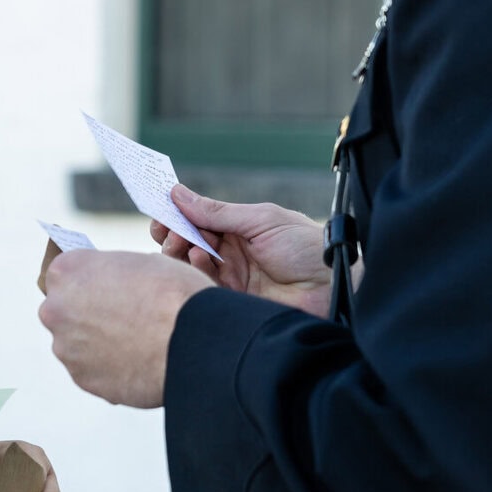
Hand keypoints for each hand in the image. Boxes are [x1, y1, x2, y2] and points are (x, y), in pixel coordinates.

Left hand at [38, 250, 211, 407]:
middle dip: (88, 313)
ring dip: (98, 343)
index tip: (109, 288)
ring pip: (78, 343)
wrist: (194, 341)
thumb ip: (114, 273)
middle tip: (125, 316)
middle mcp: (56, 309)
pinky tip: (138, 362)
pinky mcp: (83, 379)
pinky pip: (92, 370)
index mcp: (67, 271)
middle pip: (65, 309)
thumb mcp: (143, 262)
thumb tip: (116, 285)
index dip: (92, 280)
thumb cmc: (173, 294)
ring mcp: (67, 348)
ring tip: (137, 343)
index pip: (66, 273)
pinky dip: (110, 367)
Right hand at [156, 185, 338, 317]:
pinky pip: (203, 282)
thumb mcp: (260, 220)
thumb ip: (218, 212)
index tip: (159, 206)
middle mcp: (233, 250)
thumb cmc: (305, 248)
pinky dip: (195, 268)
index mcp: (241, 227)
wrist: (332, 289)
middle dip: (174, 231)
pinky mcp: (232, 298)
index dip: (179, 212)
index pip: (201, 217)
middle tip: (164, 228)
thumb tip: (178, 193)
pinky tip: (196, 256)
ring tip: (178, 241)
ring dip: (179, 249)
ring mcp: (232, 274)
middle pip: (191, 240)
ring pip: (191, 262)